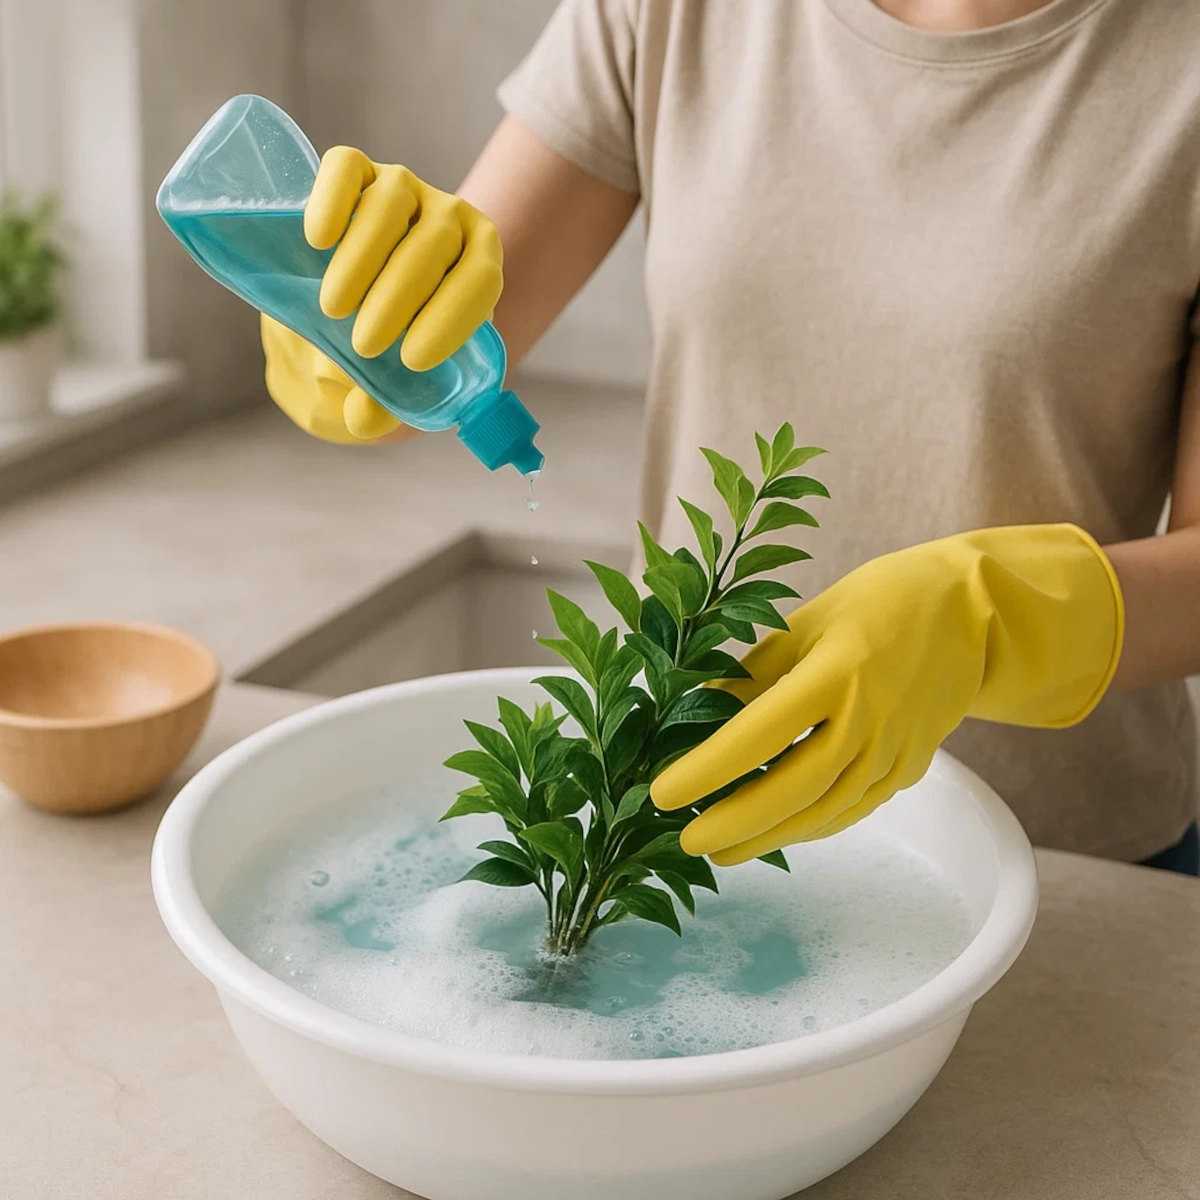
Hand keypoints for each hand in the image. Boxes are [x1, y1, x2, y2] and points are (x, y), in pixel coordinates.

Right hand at [263, 147, 502, 441]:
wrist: (367, 292)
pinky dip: (332, 199)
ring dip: (361, 260)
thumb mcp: (400, 380)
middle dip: (398, 299)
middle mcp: (449, 219)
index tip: (412, 360)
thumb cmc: (395, 340)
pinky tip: (318, 240)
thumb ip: (386, 405)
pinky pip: (347, 168)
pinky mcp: (357, 170)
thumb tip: (362, 417)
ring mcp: (404, 188)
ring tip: (335, 310)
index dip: (451, 318)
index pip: (480, 280)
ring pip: (389, 207)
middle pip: (431, 246)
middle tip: (365, 345)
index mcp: (480, 263)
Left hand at [651, 525, 1123, 864]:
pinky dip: (810, 826)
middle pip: (793, 788)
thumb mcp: (806, 623)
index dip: (708, 769)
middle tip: (686, 840)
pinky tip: (775, 834)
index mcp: (836, 672)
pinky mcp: (909, 768)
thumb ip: (754, 673)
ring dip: (769, 837)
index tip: (663, 793)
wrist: (972, 614)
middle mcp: (869, 720)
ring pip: (824, 811)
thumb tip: (696, 714)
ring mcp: (895, 750)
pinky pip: (852, 809)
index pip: (759, 734)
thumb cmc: (876, 604)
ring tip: (722, 849)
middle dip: (735, 821)